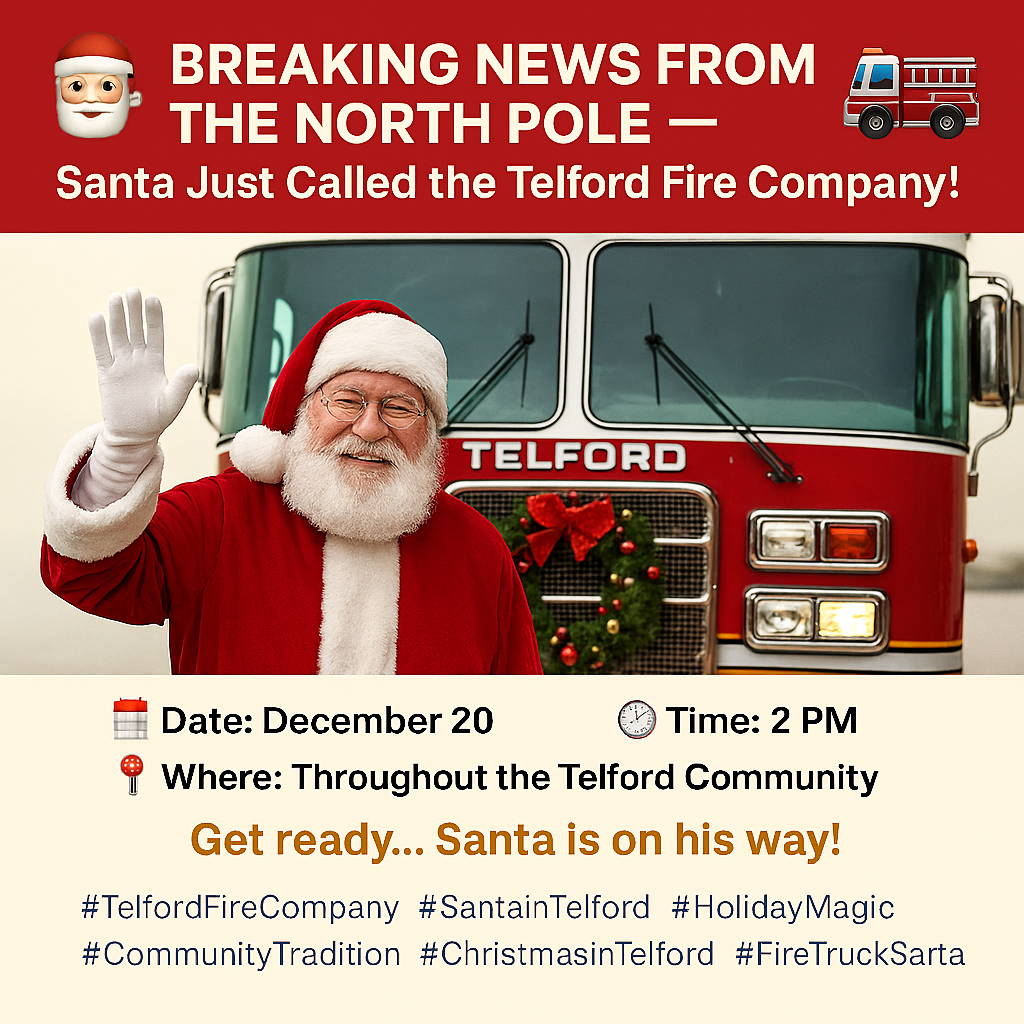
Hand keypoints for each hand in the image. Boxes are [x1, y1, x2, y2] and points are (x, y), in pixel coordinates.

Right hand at [90, 289, 197, 445]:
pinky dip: (98, 335)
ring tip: (115, 297)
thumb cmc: (157, 419)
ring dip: (116, 317)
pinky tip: (96, 317)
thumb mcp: (173, 402)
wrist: (134, 435)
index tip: (153, 298)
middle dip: (134, 310)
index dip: (154, 317)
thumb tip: (193, 367)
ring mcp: (121, 365)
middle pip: (135, 329)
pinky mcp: (106, 374)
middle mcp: (138, 360)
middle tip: (132, 290)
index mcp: (156, 363)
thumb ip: (182, 384)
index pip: (155, 334)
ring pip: (118, 336)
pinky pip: (101, 351)